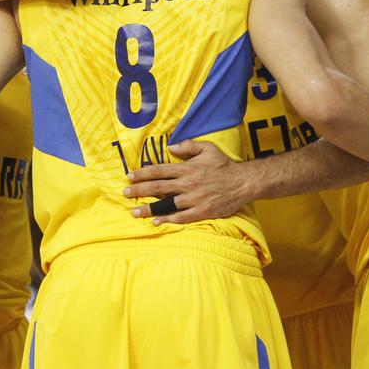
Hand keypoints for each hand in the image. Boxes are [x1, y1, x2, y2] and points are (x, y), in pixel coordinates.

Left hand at [123, 140, 251, 224]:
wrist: (243, 182)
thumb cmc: (224, 165)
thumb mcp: (207, 148)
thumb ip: (188, 146)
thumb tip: (171, 147)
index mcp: (186, 168)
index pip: (159, 171)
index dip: (142, 174)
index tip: (129, 177)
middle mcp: (187, 184)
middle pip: (157, 188)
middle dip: (139, 191)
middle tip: (125, 193)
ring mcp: (193, 199)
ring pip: (166, 204)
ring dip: (148, 208)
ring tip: (134, 212)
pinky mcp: (201, 211)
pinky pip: (181, 217)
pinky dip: (167, 220)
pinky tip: (156, 221)